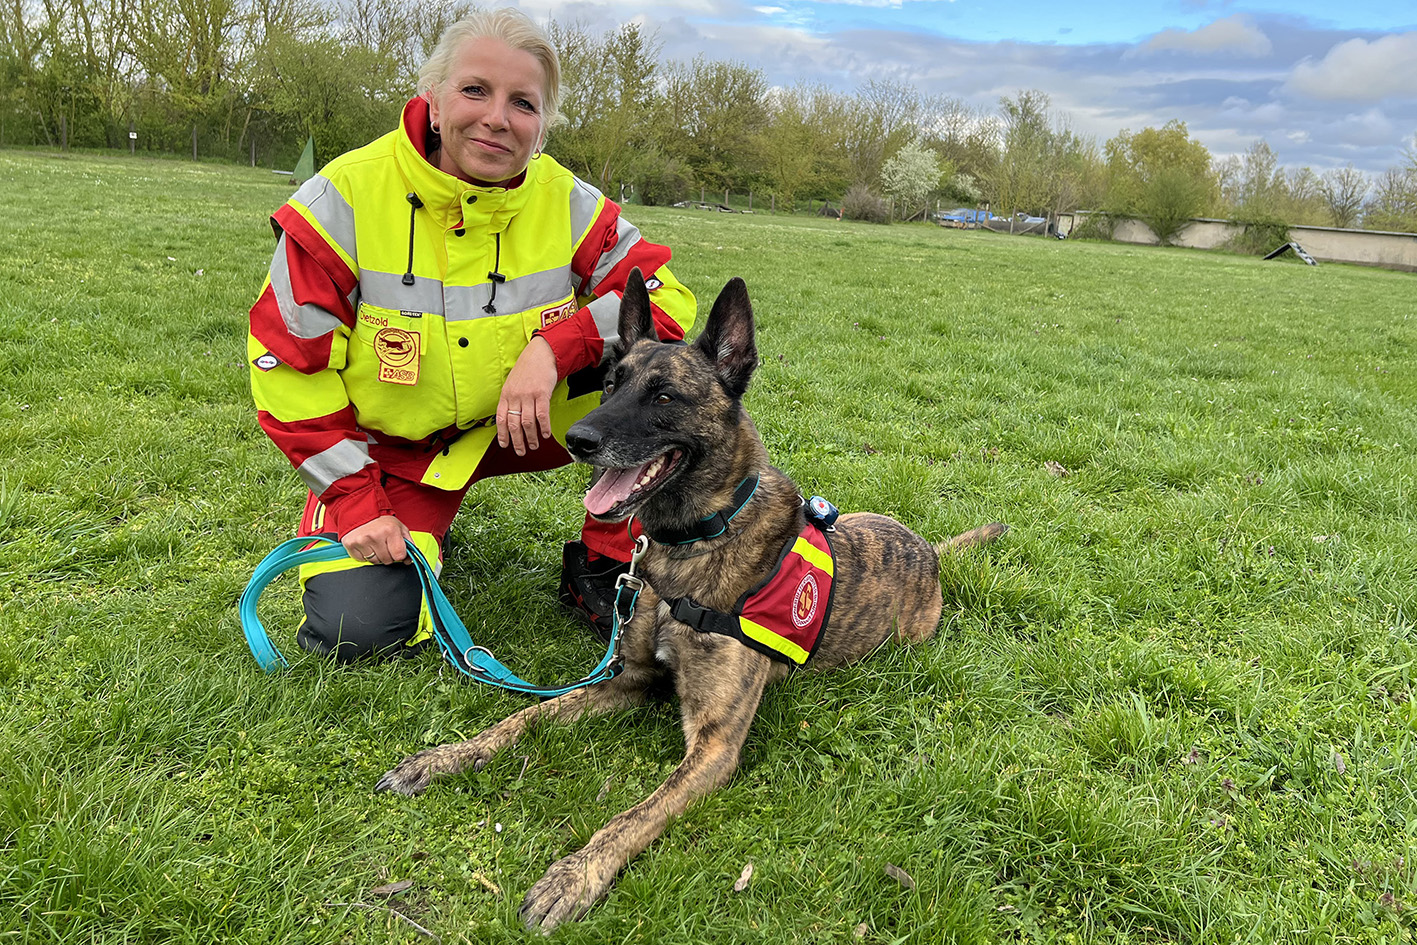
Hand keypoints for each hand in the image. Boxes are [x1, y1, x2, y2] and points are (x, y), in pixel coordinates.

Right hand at [342, 515, 411, 564]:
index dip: (400, 555)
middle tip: (384, 544)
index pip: (399, 556)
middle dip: (388, 555)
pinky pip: (362, 560)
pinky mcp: (350, 544)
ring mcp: (362, 540)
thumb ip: (408, 543)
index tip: (397, 550)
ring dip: (377, 556)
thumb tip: (409, 560)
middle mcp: (376, 535)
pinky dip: (365, 555)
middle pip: (387, 560)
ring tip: (375, 544)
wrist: (360, 510)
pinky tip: (366, 545)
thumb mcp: (399, 527)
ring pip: (375, 562)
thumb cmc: (382, 520)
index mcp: (390, 530)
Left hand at [498, 335, 556, 455]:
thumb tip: (510, 416)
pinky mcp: (542, 394)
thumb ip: (510, 399)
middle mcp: (515, 396)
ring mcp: (528, 395)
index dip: (502, 434)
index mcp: (506, 395)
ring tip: (534, 445)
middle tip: (521, 451)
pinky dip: (544, 427)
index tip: (505, 445)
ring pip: (527, 423)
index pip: (500, 419)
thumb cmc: (527, 368)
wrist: (541, 354)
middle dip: (517, 441)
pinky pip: (542, 415)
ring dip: (531, 437)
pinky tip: (546, 434)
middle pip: (513, 424)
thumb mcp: (512, 383)